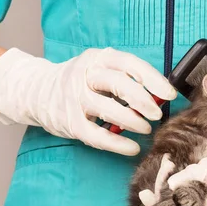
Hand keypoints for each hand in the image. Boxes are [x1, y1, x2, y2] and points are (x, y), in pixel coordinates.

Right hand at [0, 47, 176, 155]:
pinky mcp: (70, 122)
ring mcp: (74, 99)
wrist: (37, 91)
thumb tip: (160, 96)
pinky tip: (132, 147)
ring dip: (132, 121)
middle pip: (119, 84)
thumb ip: (126, 79)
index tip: (170, 93)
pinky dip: (117, 144)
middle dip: (143, 100)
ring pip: (108, 109)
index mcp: (97, 58)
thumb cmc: (80, 81)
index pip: (130, 64)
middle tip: (157, 113)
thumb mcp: (100, 69)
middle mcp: (84, 75)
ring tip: (146, 128)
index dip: (153, 79)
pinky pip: (97, 135)